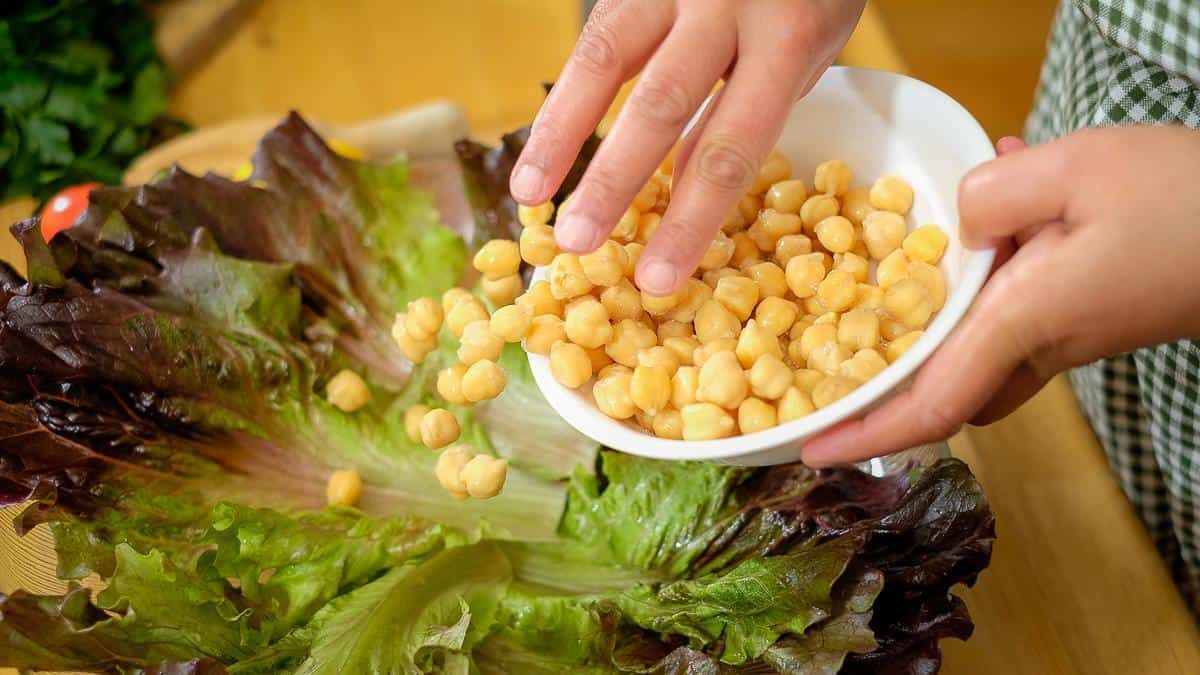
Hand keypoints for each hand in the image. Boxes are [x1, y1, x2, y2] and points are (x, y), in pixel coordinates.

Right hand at [509, 0, 865, 293]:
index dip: (690, 219)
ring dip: (561, 133)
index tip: (655, 277)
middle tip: (575, 246)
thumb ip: (748, 106)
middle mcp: (726, 2)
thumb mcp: (810, 45)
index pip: (731, 145)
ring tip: (529, 196)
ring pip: (604, 59)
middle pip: (660, 106)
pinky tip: (546, 140)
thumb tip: (685, 181)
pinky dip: (569, 92)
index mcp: (790, 35)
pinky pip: (598, 33)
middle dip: (612, 183)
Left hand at [803, 125, 1199, 466]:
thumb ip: (990, 195)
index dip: (864, 432)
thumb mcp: (1074, 169)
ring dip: (925, 338)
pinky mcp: (1084, 317)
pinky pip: (1007, 318)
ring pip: (972, 358)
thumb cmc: (1183, 200)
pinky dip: (976, 288)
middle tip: (825, 378)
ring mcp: (1064, 338)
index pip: (928, 403)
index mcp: (1022, 323)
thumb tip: (952, 225)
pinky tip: (990, 222)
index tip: (811, 451)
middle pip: (942, 393)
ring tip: (891, 287)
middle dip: (882, 396)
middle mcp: (1037, 346)